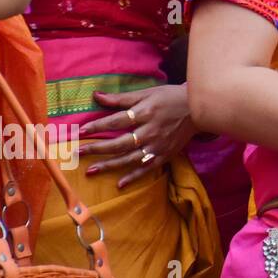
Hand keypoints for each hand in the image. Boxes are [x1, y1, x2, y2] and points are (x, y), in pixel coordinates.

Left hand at [78, 84, 195, 188]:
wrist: (199, 109)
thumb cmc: (170, 98)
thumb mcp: (147, 93)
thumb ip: (121, 98)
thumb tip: (96, 96)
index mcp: (146, 113)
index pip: (117, 121)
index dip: (98, 126)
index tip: (81, 132)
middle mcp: (151, 131)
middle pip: (120, 143)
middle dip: (98, 149)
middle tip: (78, 153)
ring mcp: (158, 145)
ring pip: (130, 158)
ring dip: (110, 166)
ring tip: (91, 171)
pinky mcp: (165, 155)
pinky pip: (147, 168)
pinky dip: (134, 177)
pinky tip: (119, 184)